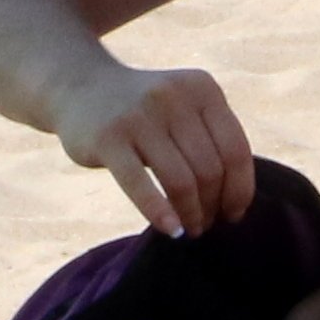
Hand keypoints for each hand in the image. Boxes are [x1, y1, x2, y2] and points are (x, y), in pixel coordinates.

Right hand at [57, 59, 255, 234]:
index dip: (239, 189)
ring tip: (189, 228)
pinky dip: (160, 214)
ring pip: (181, 180)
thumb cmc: (145, 112)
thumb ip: (211, 139)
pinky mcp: (108, 137)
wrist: (80, 87)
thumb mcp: (183, 108)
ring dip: (191, 214)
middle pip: (209, 169)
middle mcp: (173, 96)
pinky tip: (171, 231)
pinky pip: (140, 185)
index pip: (235, 150)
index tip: (233, 213)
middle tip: (205, 224)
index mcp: (202, 88)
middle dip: (212, 206)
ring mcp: (139, 115)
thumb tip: (236, 201)